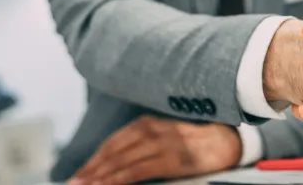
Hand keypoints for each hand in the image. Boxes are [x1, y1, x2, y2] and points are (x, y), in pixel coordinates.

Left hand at [67, 116, 240, 184]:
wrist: (230, 141)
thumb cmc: (197, 142)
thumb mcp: (167, 137)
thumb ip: (144, 144)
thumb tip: (117, 162)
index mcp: (149, 123)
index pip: (113, 142)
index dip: (94, 159)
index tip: (79, 172)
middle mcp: (153, 130)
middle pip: (113, 151)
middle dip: (91, 168)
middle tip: (72, 182)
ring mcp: (163, 144)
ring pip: (122, 160)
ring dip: (100, 174)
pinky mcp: (173, 159)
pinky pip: (139, 169)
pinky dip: (119, 177)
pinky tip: (106, 184)